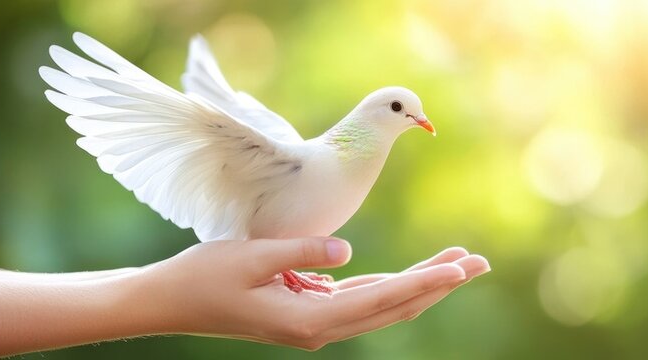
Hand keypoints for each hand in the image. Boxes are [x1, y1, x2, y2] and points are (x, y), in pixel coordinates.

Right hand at [136, 238, 490, 349]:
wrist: (167, 303)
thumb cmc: (204, 276)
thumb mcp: (253, 256)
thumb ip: (304, 252)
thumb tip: (348, 253)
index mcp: (309, 320)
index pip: (383, 299)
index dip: (426, 281)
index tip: (463, 267)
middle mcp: (318, 329)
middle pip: (393, 306)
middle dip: (438, 283)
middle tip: (480, 261)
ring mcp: (313, 325)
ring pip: (381, 305)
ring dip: (420, 285)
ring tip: (457, 263)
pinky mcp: (305, 313)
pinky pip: (358, 302)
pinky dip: (389, 287)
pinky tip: (410, 277)